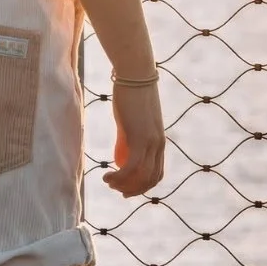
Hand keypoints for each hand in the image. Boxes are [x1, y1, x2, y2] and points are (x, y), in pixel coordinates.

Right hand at [104, 80, 165, 196]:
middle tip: (116, 189)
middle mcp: (158, 144)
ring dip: (124, 185)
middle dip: (133, 190)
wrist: (134, 76)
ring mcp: (150, 142)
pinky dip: (119, 176)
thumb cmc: (130, 95)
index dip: (142, 186)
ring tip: (109, 182)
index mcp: (159, 141)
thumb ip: (128, 139)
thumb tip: (121, 157)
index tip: (126, 190)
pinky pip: (131, 166)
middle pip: (150, 179)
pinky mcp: (140, 137)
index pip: (156, 173)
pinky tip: (107, 176)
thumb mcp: (130, 122)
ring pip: (141, 176)